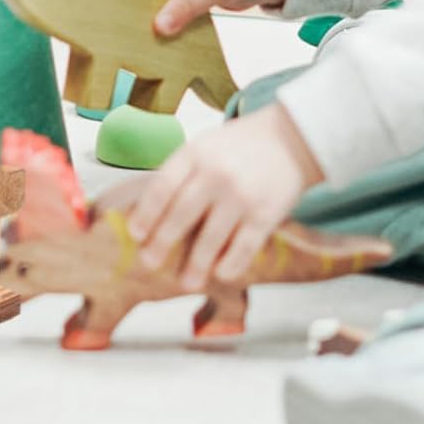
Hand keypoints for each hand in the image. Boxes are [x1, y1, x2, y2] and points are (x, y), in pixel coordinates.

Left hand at [126, 103, 324, 289]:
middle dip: (163, 242)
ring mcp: (243, 195)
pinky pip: (245, 246)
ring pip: (213, 236)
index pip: (163, 186)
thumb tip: (146, 214)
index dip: (147, 213)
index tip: (136, 234)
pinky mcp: (267, 214)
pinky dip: (231, 264)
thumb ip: (179, 174)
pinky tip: (220, 274)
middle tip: (149, 263)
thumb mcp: (202, 148)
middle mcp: (217, 173)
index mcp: (195, 154)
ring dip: (197, 264)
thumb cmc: (234, 149)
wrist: (287, 140)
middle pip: (183, 213)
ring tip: (186, 283)